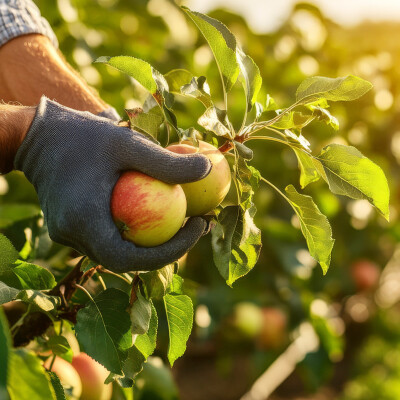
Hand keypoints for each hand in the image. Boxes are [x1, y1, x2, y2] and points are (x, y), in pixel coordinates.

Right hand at [14, 97, 211, 271]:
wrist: (40, 136)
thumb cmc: (84, 136)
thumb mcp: (128, 143)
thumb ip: (166, 162)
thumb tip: (206, 170)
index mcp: (83, 221)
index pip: (129, 259)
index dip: (169, 252)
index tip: (198, 227)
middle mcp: (72, 236)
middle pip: (126, 260)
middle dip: (167, 250)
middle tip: (198, 225)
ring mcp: (69, 235)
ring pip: (118, 252)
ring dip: (152, 243)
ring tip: (184, 220)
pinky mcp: (72, 228)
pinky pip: (108, 239)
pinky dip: (135, 233)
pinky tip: (155, 213)